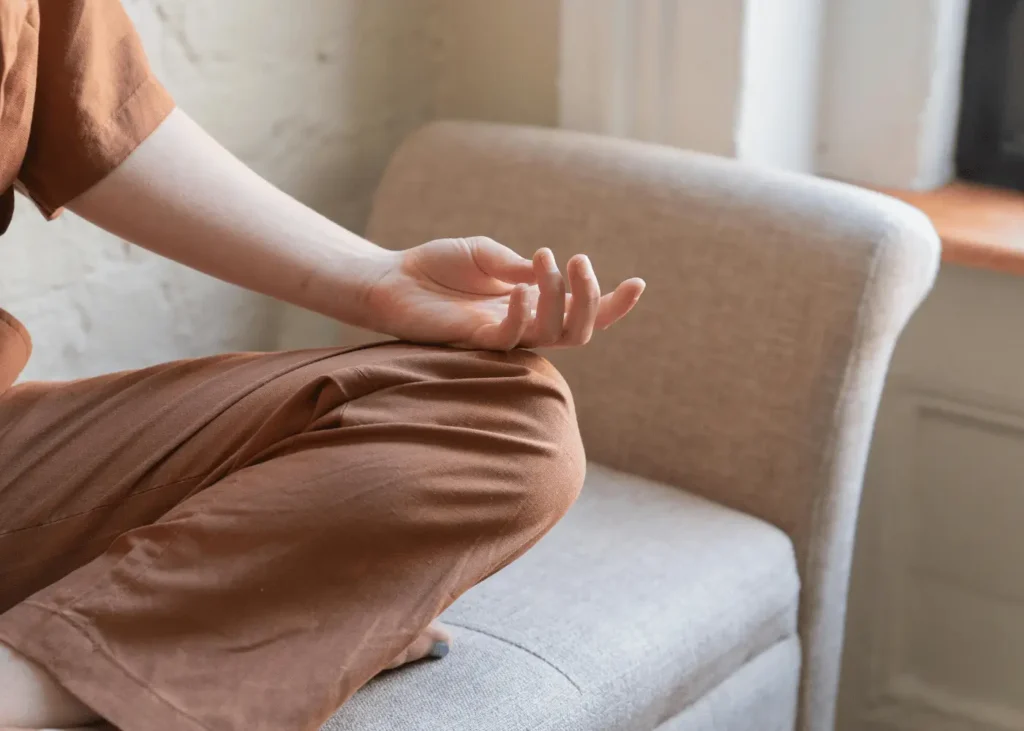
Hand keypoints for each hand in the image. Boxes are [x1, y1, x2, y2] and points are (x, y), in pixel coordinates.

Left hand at [361, 237, 644, 349]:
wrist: (392, 278)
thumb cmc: (437, 265)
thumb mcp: (486, 253)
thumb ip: (518, 265)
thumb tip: (550, 272)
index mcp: (532, 303)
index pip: (582, 312)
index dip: (613, 304)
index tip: (639, 283)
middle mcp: (524, 325)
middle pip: (579, 331)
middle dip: (590, 298)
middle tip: (579, 260)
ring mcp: (502, 337)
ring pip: (554, 336)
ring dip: (561, 300)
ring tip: (552, 261)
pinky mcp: (476, 342)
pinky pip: (512, 337)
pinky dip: (524, 312)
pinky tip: (520, 288)